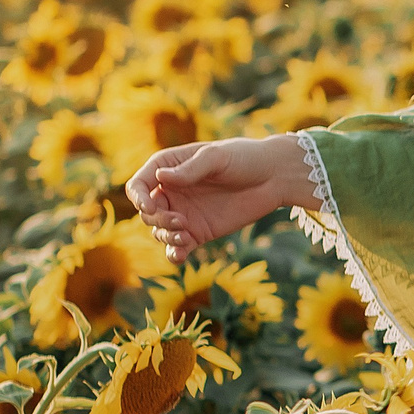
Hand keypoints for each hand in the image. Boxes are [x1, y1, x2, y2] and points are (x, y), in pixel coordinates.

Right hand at [127, 136, 310, 262]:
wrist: (275, 177)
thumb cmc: (246, 158)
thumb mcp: (218, 158)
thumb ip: (191, 169)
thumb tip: (160, 177)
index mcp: (170, 168)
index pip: (139, 184)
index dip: (138, 197)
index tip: (150, 207)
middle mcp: (172, 192)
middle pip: (147, 212)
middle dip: (158, 219)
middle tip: (181, 222)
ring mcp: (184, 213)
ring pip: (159, 231)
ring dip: (165, 237)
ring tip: (185, 236)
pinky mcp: (198, 232)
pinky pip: (177, 247)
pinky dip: (174, 253)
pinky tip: (181, 255)